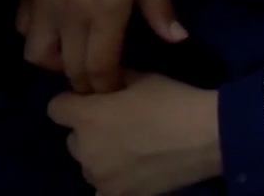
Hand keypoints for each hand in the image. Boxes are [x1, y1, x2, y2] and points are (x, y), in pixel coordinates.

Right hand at [19, 0, 185, 93]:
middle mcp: (69, 17)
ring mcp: (43, 6)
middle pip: (70, 71)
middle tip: (102, 79)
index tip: (121, 89)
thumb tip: (177, 41)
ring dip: (57, 64)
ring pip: (37, 57)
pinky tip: (56, 28)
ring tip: (76, 53)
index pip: (100, 69)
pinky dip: (38, 38)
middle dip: (87, 84)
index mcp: (104, 13)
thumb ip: (158, 8)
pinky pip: (24, 31)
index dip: (109, 87)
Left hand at [48, 72, 220, 195]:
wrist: (207, 136)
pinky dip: (112, 181)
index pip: (56, 108)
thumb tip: (106, 83)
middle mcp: (84, 149)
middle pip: (73, 139)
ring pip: (88, 165)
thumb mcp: (144, 78)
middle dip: (89, 131)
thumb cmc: (175, 101)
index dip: (73, 102)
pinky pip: (102, 189)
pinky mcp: (116, 195)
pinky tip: (131, 173)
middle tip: (119, 126)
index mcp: (87, 116)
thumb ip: (115, 81)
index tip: (93, 101)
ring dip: (101, 156)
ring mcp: (98, 176)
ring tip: (131, 152)